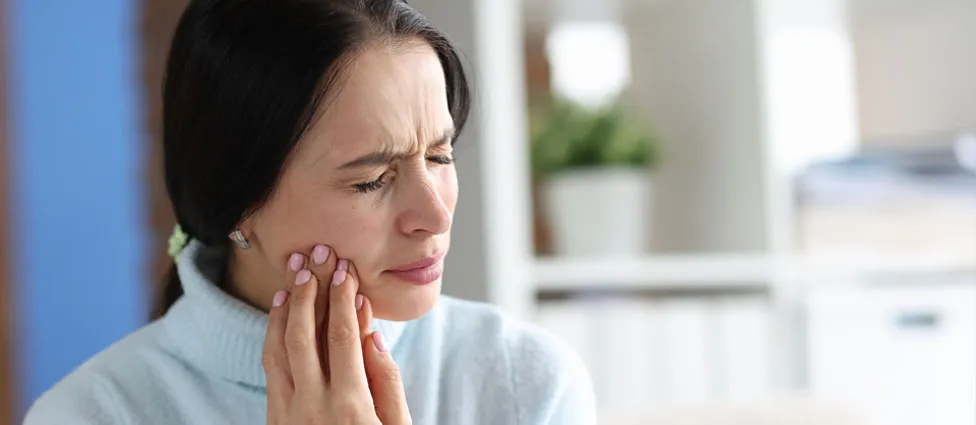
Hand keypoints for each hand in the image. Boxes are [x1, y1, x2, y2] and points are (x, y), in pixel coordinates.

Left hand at [263, 245, 411, 424]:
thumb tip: (372, 336)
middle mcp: (313, 406)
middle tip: (317, 256)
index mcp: (351, 406)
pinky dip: (273, 334)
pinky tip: (280, 312)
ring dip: (287, 307)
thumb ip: (387, 384)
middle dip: (311, 290)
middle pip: (306, 335)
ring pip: (279, 349)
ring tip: (295, 274)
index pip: (343, 337)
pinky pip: (270, 369)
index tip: (345, 270)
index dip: (343, 299)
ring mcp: (288, 414)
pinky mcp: (274, 419)